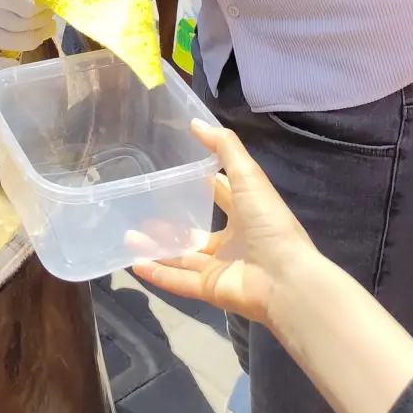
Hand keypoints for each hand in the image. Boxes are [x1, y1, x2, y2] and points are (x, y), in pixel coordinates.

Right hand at [132, 122, 315, 326]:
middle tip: (140, 212)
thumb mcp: (248, 175)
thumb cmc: (269, 222)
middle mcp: (233, 242)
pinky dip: (158, 275)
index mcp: (246, 214)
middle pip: (195, 233)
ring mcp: (220, 268)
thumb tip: (195, 122)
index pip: (219, 196)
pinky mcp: (211, 290)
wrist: (285, 278)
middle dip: (169, 225)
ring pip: (182, 257)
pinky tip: (134, 265)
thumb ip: (223, 148)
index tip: (174, 173)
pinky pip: (179, 282)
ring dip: (156, 248)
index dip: (201, 185)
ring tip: (127, 237)